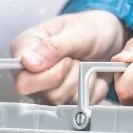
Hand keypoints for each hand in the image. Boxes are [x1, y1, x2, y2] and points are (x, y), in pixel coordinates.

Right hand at [10, 10, 125, 104]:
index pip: (23, 79)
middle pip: (43, 93)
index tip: (68, 59)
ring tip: (84, 63)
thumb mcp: (77, 31)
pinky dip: (90, 90)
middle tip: (78, 59)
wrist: (110, 39)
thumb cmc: (91, 28)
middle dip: (69, 77)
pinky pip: (77, 104)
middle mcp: (31, 71)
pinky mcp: (62, 98)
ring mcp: (45, 87)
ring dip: (80, 82)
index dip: (48, 75)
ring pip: (60, 100)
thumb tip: (27, 62)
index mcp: (26, 48)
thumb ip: (52, 47)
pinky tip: (89, 74)